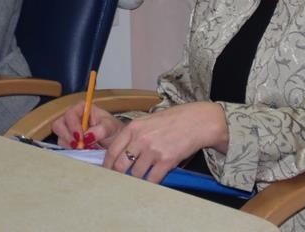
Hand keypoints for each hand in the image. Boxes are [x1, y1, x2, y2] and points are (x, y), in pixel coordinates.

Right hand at [51, 101, 124, 148]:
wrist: (115, 141)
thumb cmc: (113, 129)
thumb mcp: (110, 127)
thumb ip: (100, 130)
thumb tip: (88, 136)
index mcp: (82, 108)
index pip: (70, 114)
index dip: (73, 126)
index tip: (80, 137)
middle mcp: (73, 118)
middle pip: (59, 125)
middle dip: (67, 137)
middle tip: (78, 146)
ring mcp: (69, 130)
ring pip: (60, 137)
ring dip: (71, 146)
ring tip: (85, 149)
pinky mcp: (69, 142)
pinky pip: (64, 147)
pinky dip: (72, 151)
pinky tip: (83, 152)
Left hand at [102, 101, 228, 183]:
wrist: (197, 122)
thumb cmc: (172, 120)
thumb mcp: (148, 121)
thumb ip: (133, 135)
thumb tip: (119, 153)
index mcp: (133, 127)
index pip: (112, 150)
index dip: (108, 165)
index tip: (107, 172)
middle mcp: (141, 139)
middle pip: (121, 165)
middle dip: (119, 175)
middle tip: (120, 180)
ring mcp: (153, 150)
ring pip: (136, 175)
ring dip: (137, 179)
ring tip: (140, 179)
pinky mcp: (166, 161)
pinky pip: (153, 179)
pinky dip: (151, 183)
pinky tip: (153, 181)